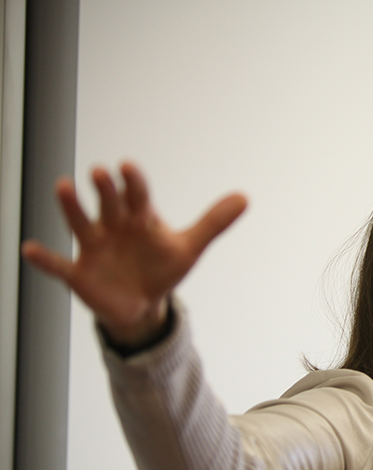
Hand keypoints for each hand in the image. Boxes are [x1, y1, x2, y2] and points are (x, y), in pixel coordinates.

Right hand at [21, 162, 245, 345]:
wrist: (142, 303)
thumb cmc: (161, 266)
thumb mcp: (189, 247)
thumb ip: (213, 222)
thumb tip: (245, 198)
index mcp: (139, 218)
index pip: (137, 195)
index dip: (134, 182)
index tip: (129, 166)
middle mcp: (113, 226)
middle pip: (108, 204)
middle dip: (105, 190)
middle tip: (100, 173)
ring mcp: (94, 248)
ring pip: (80, 224)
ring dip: (71, 208)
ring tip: (62, 186)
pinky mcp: (79, 272)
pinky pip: (58, 265)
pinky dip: (45, 259)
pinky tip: (30, 249)